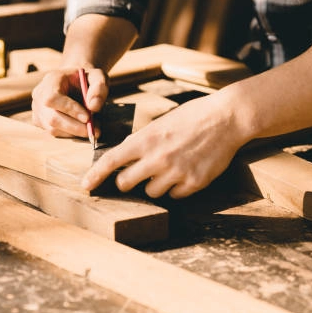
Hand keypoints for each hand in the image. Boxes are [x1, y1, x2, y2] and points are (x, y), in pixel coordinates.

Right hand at [31, 67, 107, 137]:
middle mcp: (39, 95)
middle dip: (75, 127)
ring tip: (92, 127)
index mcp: (51, 80)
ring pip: (53, 128)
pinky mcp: (39, 121)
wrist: (74, 82)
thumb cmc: (86, 79)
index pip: (52, 98)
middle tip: (94, 130)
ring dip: (74, 132)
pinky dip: (70, 133)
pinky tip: (81, 127)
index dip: (69, 109)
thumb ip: (99, 88)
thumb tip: (94, 107)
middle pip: (51, 118)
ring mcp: (37, 109)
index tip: (88, 117)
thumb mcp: (97, 77)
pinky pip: (54, 132)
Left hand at [81, 93, 247, 197]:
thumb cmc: (191, 117)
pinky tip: (186, 171)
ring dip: (154, 184)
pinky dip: (176, 187)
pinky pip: (175, 195)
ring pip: (151, 192)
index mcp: (145, 140)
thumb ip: (141, 141)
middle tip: (135, 174)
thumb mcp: (159, 123)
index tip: (85, 185)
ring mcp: (176, 173)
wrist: (226, 119)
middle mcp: (157, 158)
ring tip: (170, 167)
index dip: (95, 175)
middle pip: (125, 184)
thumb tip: (125, 156)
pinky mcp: (194, 183)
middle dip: (127, 181)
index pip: (111, 161)